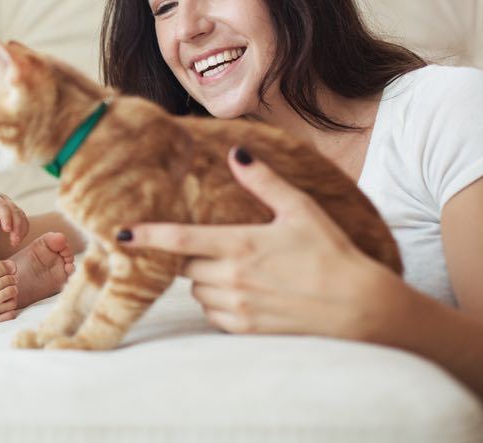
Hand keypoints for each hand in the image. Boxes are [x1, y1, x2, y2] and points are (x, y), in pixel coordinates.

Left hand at [0, 188, 29, 246]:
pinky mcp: (11, 211)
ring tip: (15, 243)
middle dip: (17, 226)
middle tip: (14, 242)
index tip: (7, 230)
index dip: (6, 218)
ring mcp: (9, 204)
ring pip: (21, 215)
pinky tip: (16, 240)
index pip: (2, 207)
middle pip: (15, 211)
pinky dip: (21, 229)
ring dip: (21, 229)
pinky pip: (21, 219)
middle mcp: (3, 199)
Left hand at [117, 147, 393, 338]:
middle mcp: (232, 277)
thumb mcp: (301, 210)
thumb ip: (264, 182)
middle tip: (217, 248)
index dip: (146, 236)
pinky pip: (213, 315)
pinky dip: (220, 304)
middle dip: (191, 257)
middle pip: (185, 267)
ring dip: (206, 281)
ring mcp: (238, 307)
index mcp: (240, 244)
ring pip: (198, 292)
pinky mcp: (246, 329)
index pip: (179, 239)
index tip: (119, 234)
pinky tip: (247, 294)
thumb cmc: (333, 255)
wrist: (362, 309)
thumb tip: (236, 154)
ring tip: (243, 271)